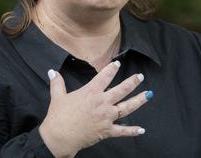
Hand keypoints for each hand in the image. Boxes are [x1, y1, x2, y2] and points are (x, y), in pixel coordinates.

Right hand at [38, 61, 152, 157]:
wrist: (58, 137)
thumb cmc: (58, 117)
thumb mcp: (57, 97)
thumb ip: (57, 83)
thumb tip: (52, 71)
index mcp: (91, 92)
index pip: (104, 76)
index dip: (112, 69)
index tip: (118, 64)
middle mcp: (102, 102)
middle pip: (122, 89)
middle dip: (133, 82)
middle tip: (140, 77)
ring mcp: (107, 117)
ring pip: (127, 107)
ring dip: (139, 100)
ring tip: (148, 94)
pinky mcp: (107, 130)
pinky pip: (122, 131)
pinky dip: (132, 131)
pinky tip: (142, 130)